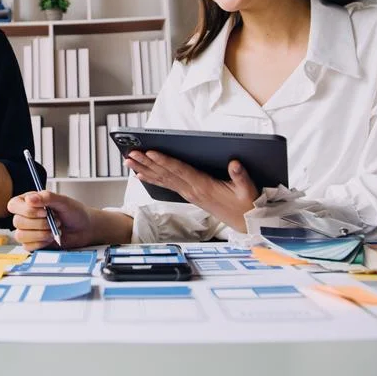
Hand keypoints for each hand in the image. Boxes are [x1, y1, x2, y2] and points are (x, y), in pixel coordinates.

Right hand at [7, 191, 94, 250]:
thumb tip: (30, 198)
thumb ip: (47, 197)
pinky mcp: (32, 243)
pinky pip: (27, 246)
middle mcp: (25, 216)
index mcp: (28, 202)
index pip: (14, 205)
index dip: (27, 210)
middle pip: (17, 222)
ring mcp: (28, 231)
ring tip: (54, 230)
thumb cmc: (74, 212)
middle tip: (55, 221)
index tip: (44, 211)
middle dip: (39, 223)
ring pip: (20, 235)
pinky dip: (41, 243)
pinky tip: (51, 238)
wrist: (84, 228)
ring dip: (40, 234)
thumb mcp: (63, 201)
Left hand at [126, 151, 258, 232]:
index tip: (150, 152)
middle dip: (147, 163)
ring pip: (162, 179)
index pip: (180, 171)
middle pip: (165, 174)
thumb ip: (240, 176)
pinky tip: (141, 175)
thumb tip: (234, 163)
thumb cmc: (245, 205)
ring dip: (145, 169)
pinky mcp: (189, 196)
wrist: (245, 223)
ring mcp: (188, 194)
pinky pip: (167, 186)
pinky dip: (153, 179)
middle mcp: (192, 190)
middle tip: (131, 153)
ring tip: (129, 161)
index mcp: (203, 187)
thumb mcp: (247, 190)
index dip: (164, 161)